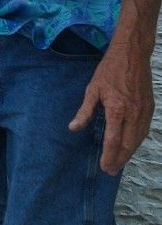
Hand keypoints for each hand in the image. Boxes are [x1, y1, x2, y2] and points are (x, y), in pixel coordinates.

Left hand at [68, 44, 153, 174]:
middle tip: (111, 171)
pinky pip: (144, 130)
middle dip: (120, 160)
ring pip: (138, 139)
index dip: (109, 156)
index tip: (105, 167)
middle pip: (128, 144)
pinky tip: (131, 146)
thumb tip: (73, 128)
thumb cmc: (110, 70)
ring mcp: (144, 111)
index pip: (113, 140)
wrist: (133, 54)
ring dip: (129, 153)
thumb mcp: (92, 89)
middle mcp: (133, 113)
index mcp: (117, 109)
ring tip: (120, 163)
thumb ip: (85, 111)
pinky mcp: (150, 108)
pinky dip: (138, 141)